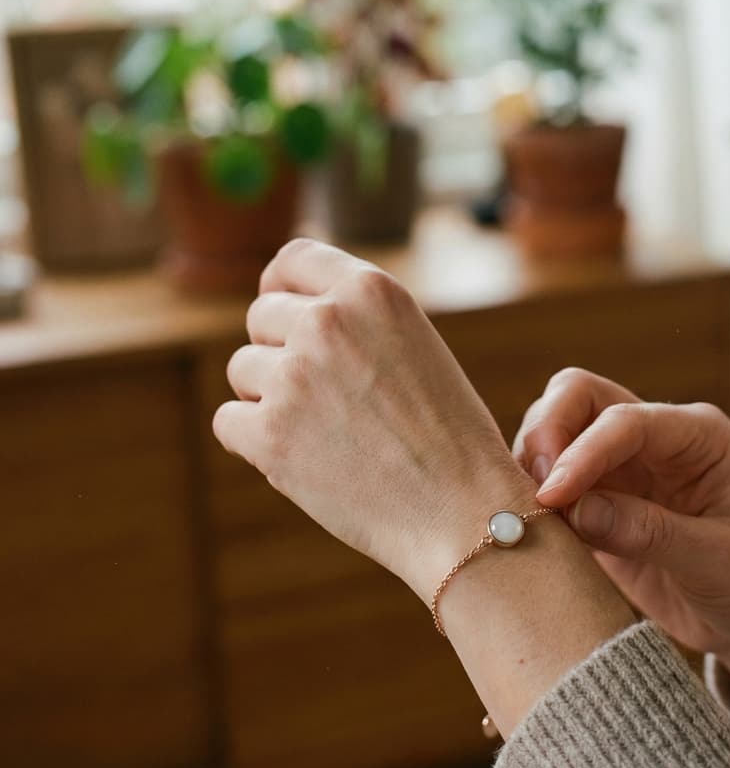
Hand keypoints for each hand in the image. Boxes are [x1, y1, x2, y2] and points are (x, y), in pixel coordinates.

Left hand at [213, 238, 535, 601]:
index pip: (294, 258)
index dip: (282, 286)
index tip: (283, 309)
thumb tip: (279, 310)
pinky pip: (228, 422)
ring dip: (268, 398)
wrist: (463, 508)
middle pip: (262, 317)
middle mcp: (328, 321)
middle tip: (323, 396)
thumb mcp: (413, 344)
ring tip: (325, 432)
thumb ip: (356, 319)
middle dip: (279, 351)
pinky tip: (303, 459)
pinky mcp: (269, 434)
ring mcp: (295, 376)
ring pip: (242, 370)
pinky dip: (254, 442)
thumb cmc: (447, 433)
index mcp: (372, 290)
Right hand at [512, 369, 729, 702]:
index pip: (625, 420)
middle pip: (579, 396)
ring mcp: (624, 466)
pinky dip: (532, 495)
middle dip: (547, 431)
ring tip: (532, 515)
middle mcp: (656, 438)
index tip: (553, 495)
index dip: (582, 451)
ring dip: (533, 462)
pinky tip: (533, 529)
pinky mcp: (599, 501)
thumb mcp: (715, 562)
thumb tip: (576, 510)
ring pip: (556, 430)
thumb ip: (648, 533)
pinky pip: (551, 480)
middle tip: (536, 491)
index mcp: (697, 435)